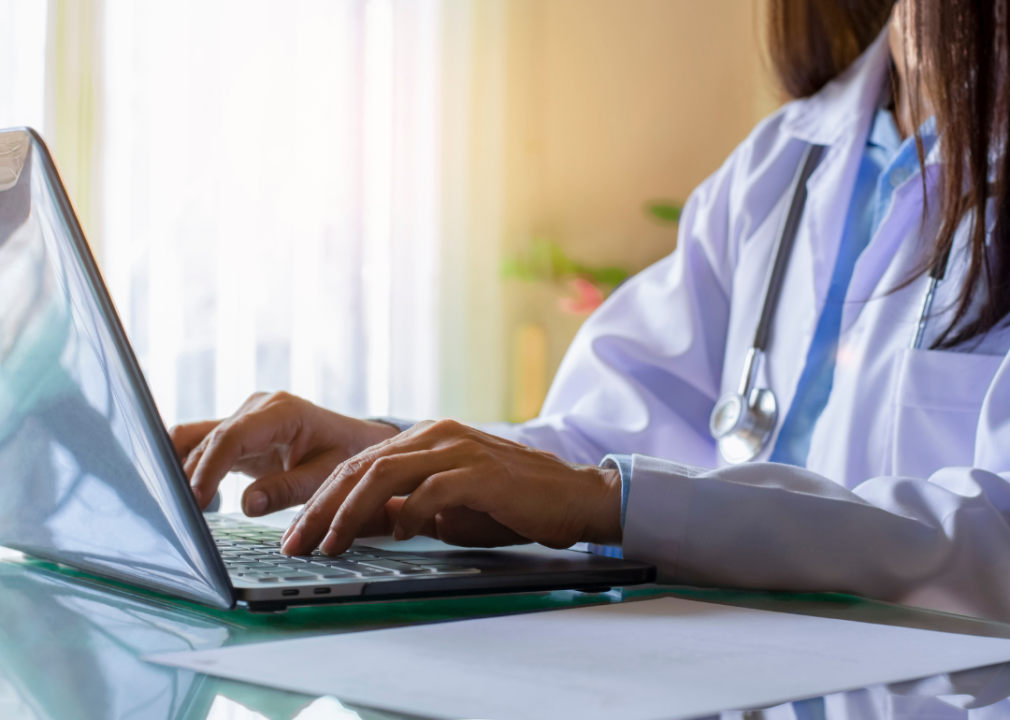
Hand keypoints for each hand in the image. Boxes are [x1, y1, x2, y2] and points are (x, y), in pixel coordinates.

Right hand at [169, 392, 399, 514]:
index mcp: (282, 412)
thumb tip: (248, 505)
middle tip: (177, 513)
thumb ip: (287, 489)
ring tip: (174, 506)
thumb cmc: (346, 454)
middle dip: (189, 474)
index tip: (197, 500)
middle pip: (208, 438)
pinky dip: (187, 465)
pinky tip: (179, 492)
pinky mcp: (237, 432)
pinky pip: (202, 444)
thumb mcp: (326, 475)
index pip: (232, 437)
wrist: (355, 441)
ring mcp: (244, 417)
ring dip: (181, 469)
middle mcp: (257, 408)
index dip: (209, 469)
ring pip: (196, 439)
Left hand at [280, 419, 622, 555]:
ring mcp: (459, 449)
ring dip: (352, 511)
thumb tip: (354, 528)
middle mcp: (436, 435)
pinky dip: (409, 512)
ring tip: (332, 543)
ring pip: (386, 473)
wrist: (571, 496)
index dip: (321, 501)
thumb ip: (402, 511)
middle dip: (322, 508)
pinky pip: (432, 488)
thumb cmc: (509, 504)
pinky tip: (397, 534)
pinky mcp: (482, 471)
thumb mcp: (446, 510)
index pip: (358, 465)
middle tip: (297, 543)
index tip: (297, 535)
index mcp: (424, 439)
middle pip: (361, 466)